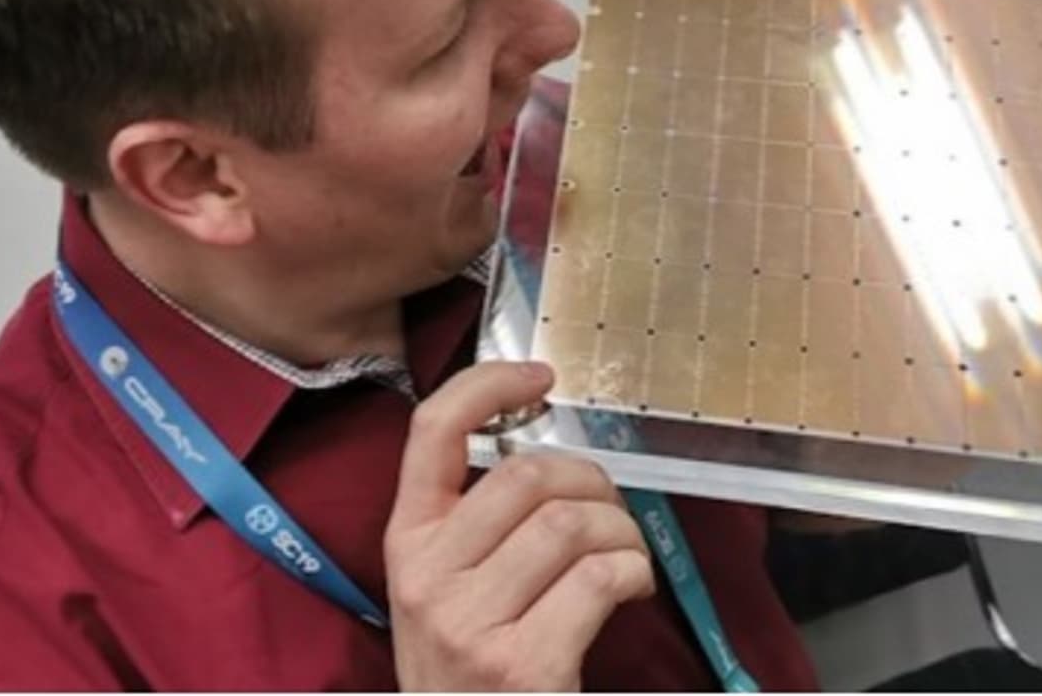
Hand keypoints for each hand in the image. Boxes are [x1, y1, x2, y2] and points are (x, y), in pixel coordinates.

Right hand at [384, 362, 654, 690]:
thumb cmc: (472, 674)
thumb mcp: (447, 592)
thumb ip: (477, 528)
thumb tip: (550, 458)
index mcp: (407, 544)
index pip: (431, 431)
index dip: (488, 384)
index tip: (541, 375)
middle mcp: (428, 577)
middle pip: (528, 472)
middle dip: (592, 482)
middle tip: (609, 516)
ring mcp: (471, 623)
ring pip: (572, 522)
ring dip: (622, 533)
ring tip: (624, 562)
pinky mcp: (522, 663)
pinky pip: (601, 577)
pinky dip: (634, 574)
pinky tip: (631, 592)